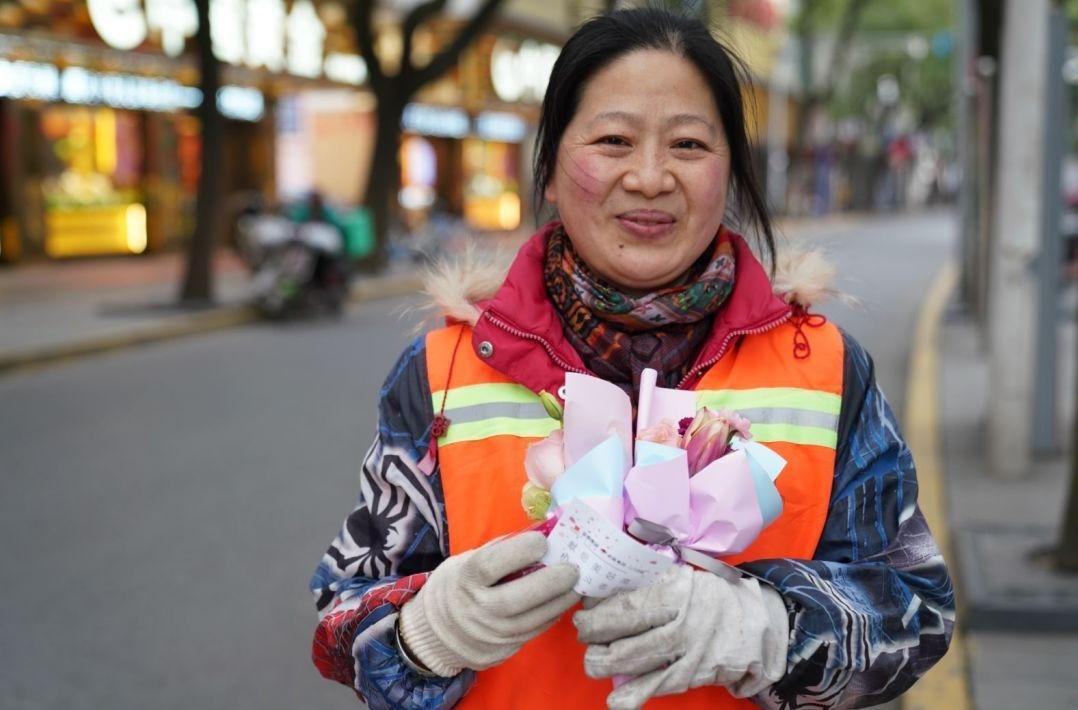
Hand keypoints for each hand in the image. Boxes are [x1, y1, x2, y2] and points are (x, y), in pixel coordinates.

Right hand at [398, 531, 579, 675]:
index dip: (519, 551)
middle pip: (516, 598)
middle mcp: (475, 610)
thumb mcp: (467, 561)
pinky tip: (563, 601)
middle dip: (550, 582)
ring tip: (577, 585)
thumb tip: (541, 533)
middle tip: (573, 568)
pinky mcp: (502, 650)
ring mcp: (490, 634)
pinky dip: (552, 616)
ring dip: (560, 601)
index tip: (543, 541)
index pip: (491, 566)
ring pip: (531, 621)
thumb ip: (500, 550)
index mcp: (464, 580)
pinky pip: (533, 632)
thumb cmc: (458, 585)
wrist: (436, 632)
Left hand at [573, 565, 787, 708]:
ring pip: (637, 663)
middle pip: (627, 635)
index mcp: (678, 592)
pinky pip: (658, 687)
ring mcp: (689, 654)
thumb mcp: (683, 579)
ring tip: (593, 662)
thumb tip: (603, 595)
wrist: (762, 624)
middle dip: (595, 639)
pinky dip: (634, 695)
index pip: (628, 605)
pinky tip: (616, 700)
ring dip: (606, 665)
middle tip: (584, 636)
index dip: (599, 613)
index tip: (581, 613)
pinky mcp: (694, 677)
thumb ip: (648, 585)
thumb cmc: (713, 597)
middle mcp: (683, 623)